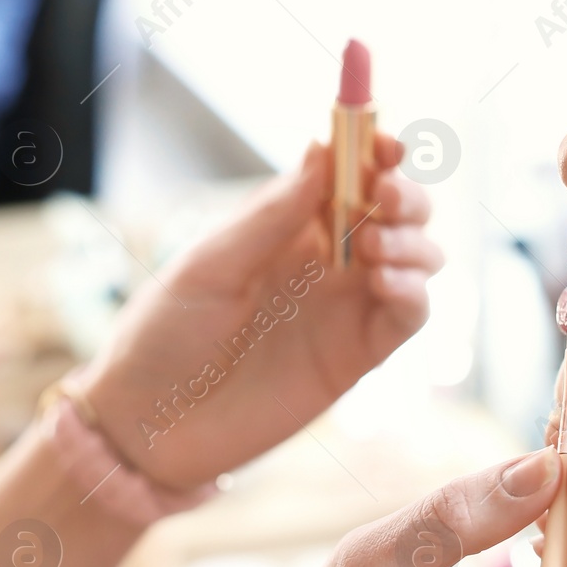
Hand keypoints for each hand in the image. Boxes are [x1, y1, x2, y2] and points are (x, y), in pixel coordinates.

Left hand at [81, 132, 440, 488]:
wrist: (150, 424)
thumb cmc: (164, 334)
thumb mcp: (211, 264)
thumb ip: (272, 214)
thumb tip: (323, 146)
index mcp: (287, 225)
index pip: (349, 173)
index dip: (376, 151)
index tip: (385, 143)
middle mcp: (325, 261)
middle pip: (396, 211)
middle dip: (406, 194)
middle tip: (384, 197)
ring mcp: (344, 308)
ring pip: (416, 258)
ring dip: (414, 241)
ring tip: (375, 247)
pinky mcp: (356, 357)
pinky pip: (409, 316)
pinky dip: (415, 291)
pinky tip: (387, 282)